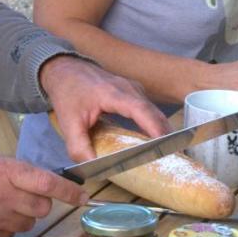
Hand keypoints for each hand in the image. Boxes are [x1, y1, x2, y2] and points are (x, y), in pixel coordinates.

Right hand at [0, 151, 87, 236]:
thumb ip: (15, 171)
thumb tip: (43, 183)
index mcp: (3, 171)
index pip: (46, 182)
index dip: (68, 191)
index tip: (82, 196)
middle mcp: (1, 196)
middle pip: (42, 208)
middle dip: (39, 204)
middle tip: (23, 199)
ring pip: (28, 224)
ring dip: (22, 218)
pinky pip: (10, 235)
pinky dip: (5, 229)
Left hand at [39, 55, 170, 162]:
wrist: (65, 69)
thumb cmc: (68, 92)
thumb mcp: (69, 122)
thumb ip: (78, 146)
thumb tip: (91, 167)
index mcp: (114, 93)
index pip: (142, 110)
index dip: (155, 128)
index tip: (165, 145)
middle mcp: (129, 88)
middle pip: (154, 112)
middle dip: (165, 135)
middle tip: (172, 157)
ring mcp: (134, 88)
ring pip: (155, 111)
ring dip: (162, 130)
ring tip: (167, 152)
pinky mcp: (134, 92)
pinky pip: (150, 109)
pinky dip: (155, 124)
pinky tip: (155, 140)